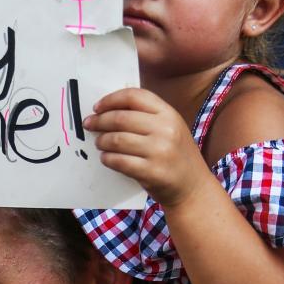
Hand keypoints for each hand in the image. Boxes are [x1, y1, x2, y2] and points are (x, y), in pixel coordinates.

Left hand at [84, 88, 208, 208]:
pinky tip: (106, 158)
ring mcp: (160, 151)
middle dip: (100, 121)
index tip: (97, 107)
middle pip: (121, 118)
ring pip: (117, 140)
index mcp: (169, 113)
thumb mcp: (170, 128)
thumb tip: (109, 109)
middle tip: (89, 124)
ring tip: (99, 143)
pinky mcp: (152, 172)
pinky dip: (108, 159)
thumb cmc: (176, 156)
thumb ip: (146, 116)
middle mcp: (166, 129)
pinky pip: (120, 161)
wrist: (193, 187)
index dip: (111, 99)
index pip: (134, 96)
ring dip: (102, 141)